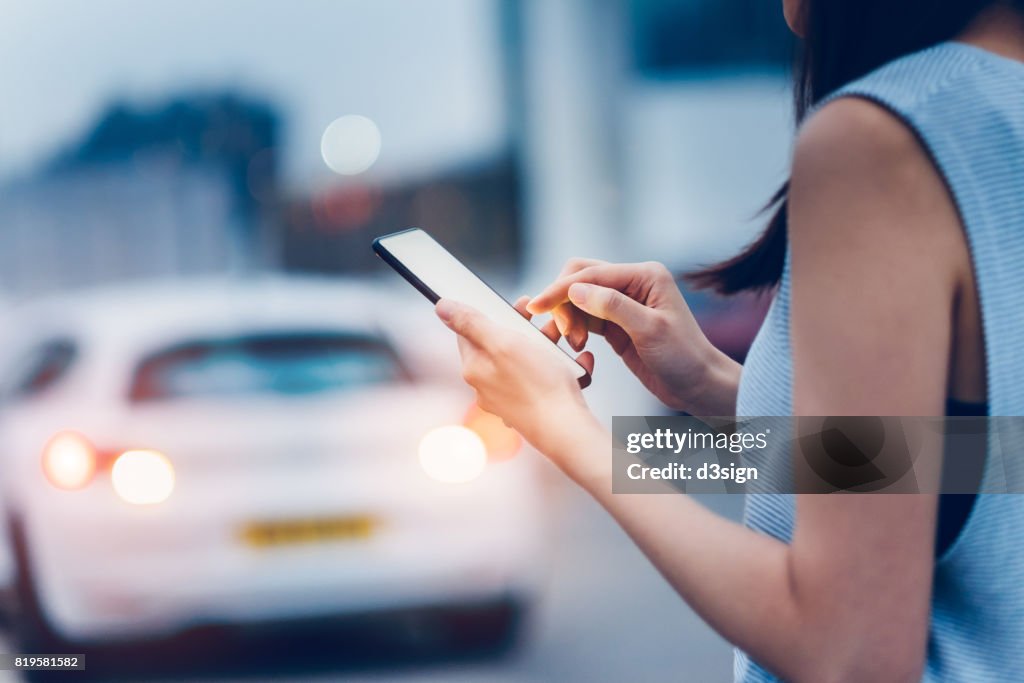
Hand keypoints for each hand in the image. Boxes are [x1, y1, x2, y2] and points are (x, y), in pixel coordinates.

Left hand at [435, 296, 600, 462]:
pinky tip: (573, 364)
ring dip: (546, 346)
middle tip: (545, 322)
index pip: (471, 332)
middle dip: (525, 329)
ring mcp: (509, 398)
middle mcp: (487, 386)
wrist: (567, 430)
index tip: (515, 306)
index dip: (492, 313)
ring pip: (526, 360)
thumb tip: (441, 307)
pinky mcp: (530, 407)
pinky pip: (544, 378)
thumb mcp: (502, 343)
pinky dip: (559, 367)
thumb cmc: (537, 387)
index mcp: (474, 369)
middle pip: (501, 344)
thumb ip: (471, 323)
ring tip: (564, 341)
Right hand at [528, 259, 737, 414]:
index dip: (560, 289)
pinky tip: (576, 346)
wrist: (698, 386)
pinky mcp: (617, 323)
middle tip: (560, 333)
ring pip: (579, 299)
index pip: (592, 273)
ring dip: (568, 318)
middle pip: (581, 278)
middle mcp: (633, 283)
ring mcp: (624, 302)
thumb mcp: (649, 330)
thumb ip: (612, 306)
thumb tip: (574, 289)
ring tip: (573, 345)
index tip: (536, 307)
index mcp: (645, 275)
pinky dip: (575, 328)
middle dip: (563, 302)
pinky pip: (585, 317)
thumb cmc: (683, 357)